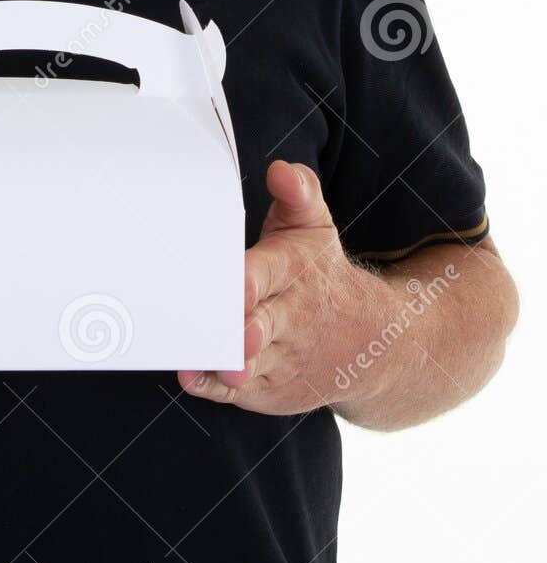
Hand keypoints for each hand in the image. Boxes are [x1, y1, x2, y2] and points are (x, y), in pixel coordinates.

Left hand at [177, 160, 388, 415]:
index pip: (270, 273)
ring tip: (200, 362)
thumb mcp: (315, 227)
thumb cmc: (322, 274)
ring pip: (247, 364)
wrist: (372, 342)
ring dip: (225, 364)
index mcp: (292, 272)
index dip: (251, 281)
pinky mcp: (267, 388)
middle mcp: (287, 319)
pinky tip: (190, 375)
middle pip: (260, 326)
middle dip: (243, 331)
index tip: (237, 284)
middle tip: (224, 332)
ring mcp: (278, 357)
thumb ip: (297, 194)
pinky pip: (236, 391)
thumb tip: (281, 170)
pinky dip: (213, 385)